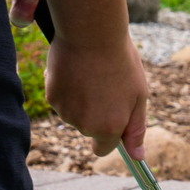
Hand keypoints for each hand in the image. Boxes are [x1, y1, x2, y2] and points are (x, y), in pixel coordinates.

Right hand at [46, 36, 147, 157]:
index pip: (103, 149)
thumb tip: (137, 156)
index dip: (109, 137)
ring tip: (91, 72)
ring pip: (73, 112)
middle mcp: (85, 125)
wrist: (92, 33)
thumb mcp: (138, 96)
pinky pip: (60, 98)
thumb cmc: (121, 62)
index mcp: (109, 128)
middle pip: (88, 128)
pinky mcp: (51, 96)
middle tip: (106, 83)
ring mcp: (66, 111)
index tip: (111, 121)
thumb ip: (136, 129)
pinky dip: (66, 87)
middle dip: (96, 112)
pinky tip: (76, 68)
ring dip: (81, 99)